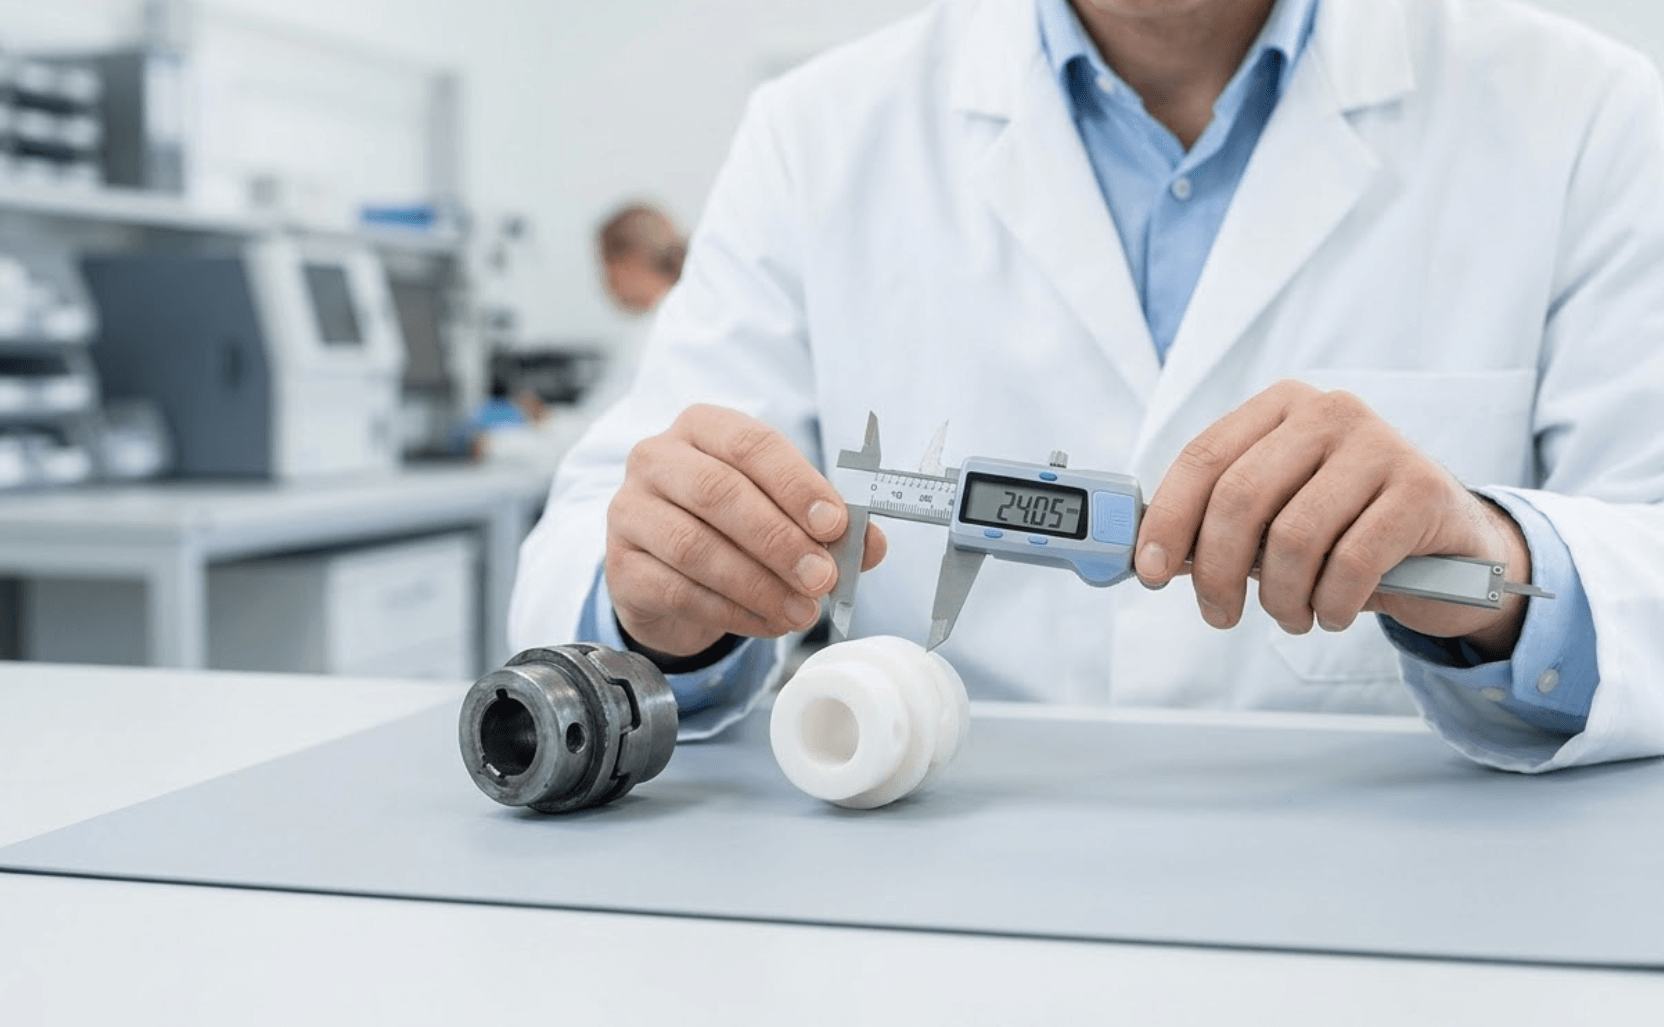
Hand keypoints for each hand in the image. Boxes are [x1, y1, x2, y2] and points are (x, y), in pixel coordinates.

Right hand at [606, 405, 887, 657]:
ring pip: (695, 546)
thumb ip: (828, 524)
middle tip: (822, 577)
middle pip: (719, 492)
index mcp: (703, 428)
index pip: (751, 444)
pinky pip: (678, 590)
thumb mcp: (782, 512)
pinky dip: (732, 611)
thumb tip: (870, 544)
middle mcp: (658, 459)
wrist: (670, 571)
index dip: (796, 485)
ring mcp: (630, 511)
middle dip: (779, 540)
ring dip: (758, 584)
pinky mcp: (621, 566)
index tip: (835, 524)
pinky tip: (768, 622)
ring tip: (801, 610)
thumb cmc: (731, 526)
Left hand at [1134, 381, 1530, 658]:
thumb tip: (1152, 556)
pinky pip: (1351, 562)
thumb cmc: (1343, 531)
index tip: (1148, 571)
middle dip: (1217, 571)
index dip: (1167, 518)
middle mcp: (1328, 412)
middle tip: (1220, 614)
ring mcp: (1380, 444)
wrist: (1447, 547)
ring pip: (1294, 537)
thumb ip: (1218, 526)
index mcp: (1280, 407)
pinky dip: (1330, 603)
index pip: (1203, 459)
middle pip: (1240, 497)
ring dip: (1281, 597)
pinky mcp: (1422, 488)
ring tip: (1290, 614)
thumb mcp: (1274, 519)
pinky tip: (1331, 612)